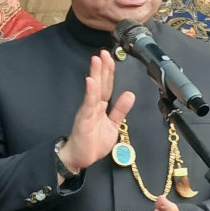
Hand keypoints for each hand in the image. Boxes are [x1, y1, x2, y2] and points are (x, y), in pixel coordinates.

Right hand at [56, 50, 134, 175]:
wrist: (80, 158)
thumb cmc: (93, 142)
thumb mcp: (113, 125)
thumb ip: (120, 110)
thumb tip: (130, 94)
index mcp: (101, 106)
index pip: (107, 86)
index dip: (109, 72)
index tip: (110, 57)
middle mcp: (94, 105)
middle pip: (100, 83)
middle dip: (103, 68)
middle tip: (104, 52)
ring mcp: (88, 111)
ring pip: (94, 90)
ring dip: (96, 74)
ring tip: (96, 60)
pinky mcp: (84, 119)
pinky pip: (88, 104)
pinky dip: (90, 92)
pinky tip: (91, 81)